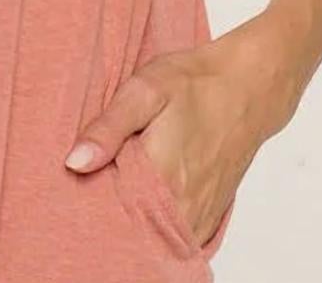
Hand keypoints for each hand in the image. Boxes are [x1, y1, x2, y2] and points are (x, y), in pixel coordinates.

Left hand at [64, 20, 289, 246]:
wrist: (247, 87)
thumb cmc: (195, 83)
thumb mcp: (144, 90)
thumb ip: (108, 128)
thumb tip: (74, 162)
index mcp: (162, 177)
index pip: (112, 214)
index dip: (91, 203)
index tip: (78, 189)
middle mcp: (184, 206)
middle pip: (135, 231)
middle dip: (113, 216)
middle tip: (100, 185)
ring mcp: (201, 216)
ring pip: (158, 238)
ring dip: (138, 222)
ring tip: (123, 190)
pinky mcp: (211, 217)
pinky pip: (179, 237)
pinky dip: (161, 226)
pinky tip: (147, 200)